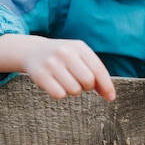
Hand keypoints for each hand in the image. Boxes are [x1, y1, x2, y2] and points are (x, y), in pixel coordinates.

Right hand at [0, 35, 115, 100]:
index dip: (106, 86)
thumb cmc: (64, 58)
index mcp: (79, 47)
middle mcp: (65, 52)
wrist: (34, 51)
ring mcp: (51, 63)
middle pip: (88, 81)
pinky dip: (61, 94)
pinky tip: (56, 85)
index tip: (110, 97)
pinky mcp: (40, 75)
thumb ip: (96, 73)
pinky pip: (59, 94)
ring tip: (67, 82)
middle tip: (80, 83)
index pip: (98, 70)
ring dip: (73, 91)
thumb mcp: (80, 57)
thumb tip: (110, 95)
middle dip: (87, 87)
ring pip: (74, 90)